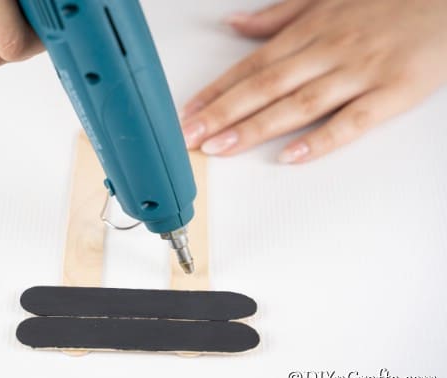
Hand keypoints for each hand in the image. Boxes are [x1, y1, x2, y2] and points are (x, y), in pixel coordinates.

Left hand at [181, 0, 446, 162]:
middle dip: (223, 113)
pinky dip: (321, 139)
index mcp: (310, 30)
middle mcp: (328, 50)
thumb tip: (235, 24)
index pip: (251, 65)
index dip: (217, 90)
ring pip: (298, 105)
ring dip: (255, 128)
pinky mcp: (393, 92)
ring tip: (221, 148)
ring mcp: (360, 72)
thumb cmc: (389, 0)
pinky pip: (352, 121)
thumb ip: (279, 15)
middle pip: (265, 87)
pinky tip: (290, 156)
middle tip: (190, 136)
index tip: (188, 112)